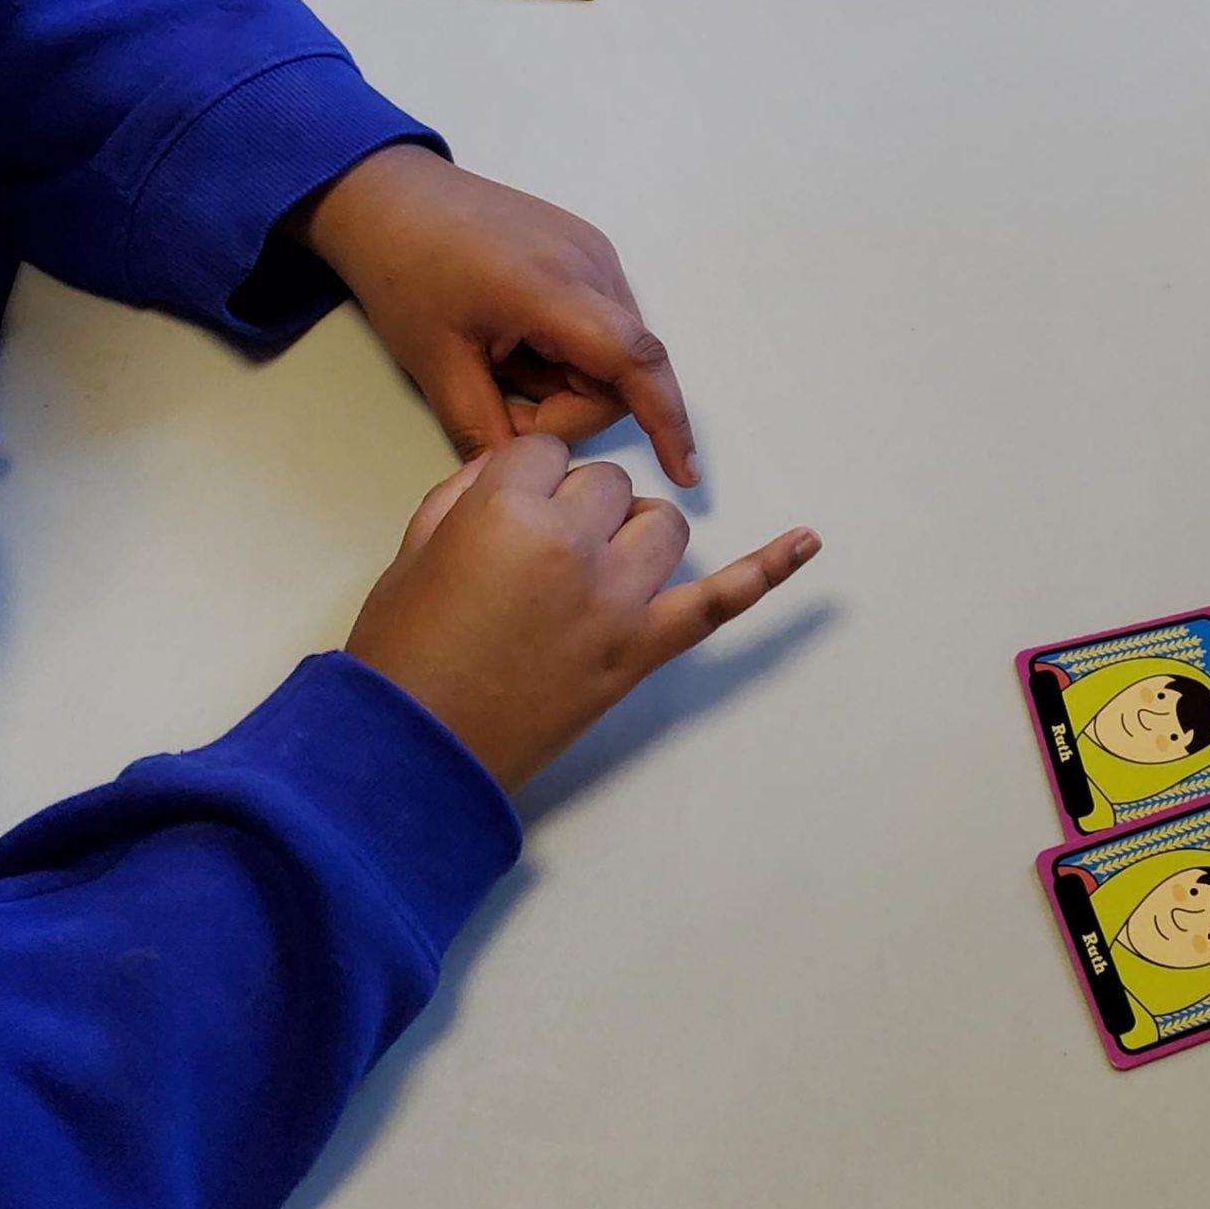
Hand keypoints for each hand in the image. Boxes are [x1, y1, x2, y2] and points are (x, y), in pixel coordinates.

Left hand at [288, 143, 700, 486]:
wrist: (388, 195)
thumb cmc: (402, 273)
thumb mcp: (433, 364)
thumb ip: (482, 429)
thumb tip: (524, 478)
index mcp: (552, 288)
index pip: (634, 361)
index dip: (666, 420)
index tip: (684, 474)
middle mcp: (591, 263)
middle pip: (619, 369)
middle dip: (567, 405)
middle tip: (500, 403)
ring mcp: (594, 251)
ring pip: (612, 349)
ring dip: (565, 376)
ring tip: (500, 359)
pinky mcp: (586, 247)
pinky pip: (601, 321)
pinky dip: (566, 347)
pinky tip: (516, 336)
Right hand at [346, 439, 819, 790]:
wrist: (411, 755)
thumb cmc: (400, 655)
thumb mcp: (411, 552)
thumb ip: (465, 494)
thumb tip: (509, 471)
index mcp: (508, 508)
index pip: (546, 453)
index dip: (525, 484)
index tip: (500, 522)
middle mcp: (574, 543)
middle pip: (606, 484)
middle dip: (573, 508)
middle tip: (530, 564)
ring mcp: (618, 599)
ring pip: (660, 524)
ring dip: (631, 535)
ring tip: (591, 573)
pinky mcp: (644, 650)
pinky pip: (720, 601)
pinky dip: (768, 571)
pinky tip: (808, 542)